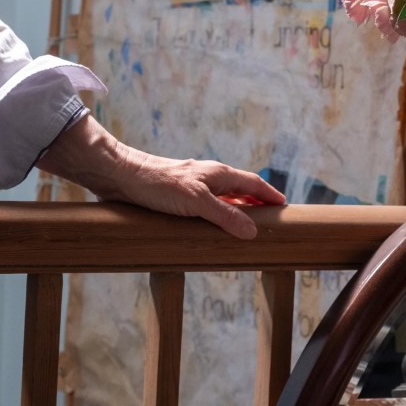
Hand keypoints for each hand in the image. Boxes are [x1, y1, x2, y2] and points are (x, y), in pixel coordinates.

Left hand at [37, 115, 285, 238]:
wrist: (120, 176)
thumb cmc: (157, 184)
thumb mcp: (196, 202)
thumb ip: (225, 216)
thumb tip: (253, 231)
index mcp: (219, 174)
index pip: (254, 184)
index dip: (270, 196)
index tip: (285, 207)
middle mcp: (209, 178)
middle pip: (241, 190)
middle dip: (257, 204)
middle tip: (270, 221)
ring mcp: (193, 186)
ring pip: (223, 199)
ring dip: (237, 211)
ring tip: (246, 228)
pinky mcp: (177, 196)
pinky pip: (206, 207)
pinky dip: (217, 217)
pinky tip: (211, 228)